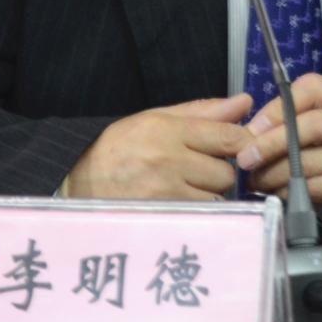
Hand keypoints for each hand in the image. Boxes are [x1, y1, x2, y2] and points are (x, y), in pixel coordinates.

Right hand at [64, 94, 253, 200]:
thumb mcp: (155, 119)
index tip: (238, 148)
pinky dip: (198, 213)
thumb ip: (202, 112)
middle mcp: (168, 161)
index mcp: (167, 130)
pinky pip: (201, 217)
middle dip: (218, 172)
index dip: (242, 144)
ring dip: (208, 195)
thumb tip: (245, 103)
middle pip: (227, 173)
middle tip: (198, 170)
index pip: (229, 137)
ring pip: (216, 198)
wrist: (76, 183)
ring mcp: (164, 194)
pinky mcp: (162, 218)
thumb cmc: (119, 148)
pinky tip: (179, 204)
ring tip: (185, 189)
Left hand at [236, 75, 321, 233]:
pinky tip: (276, 192)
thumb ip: (296, 116)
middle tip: (246, 158)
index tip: (253, 127)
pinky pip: (314, 189)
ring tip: (256, 179)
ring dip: (274, 173)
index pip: (313, 89)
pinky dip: (288, 192)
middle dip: (272, 143)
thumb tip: (250, 131)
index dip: (278, 107)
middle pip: (312, 126)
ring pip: (309, 163)